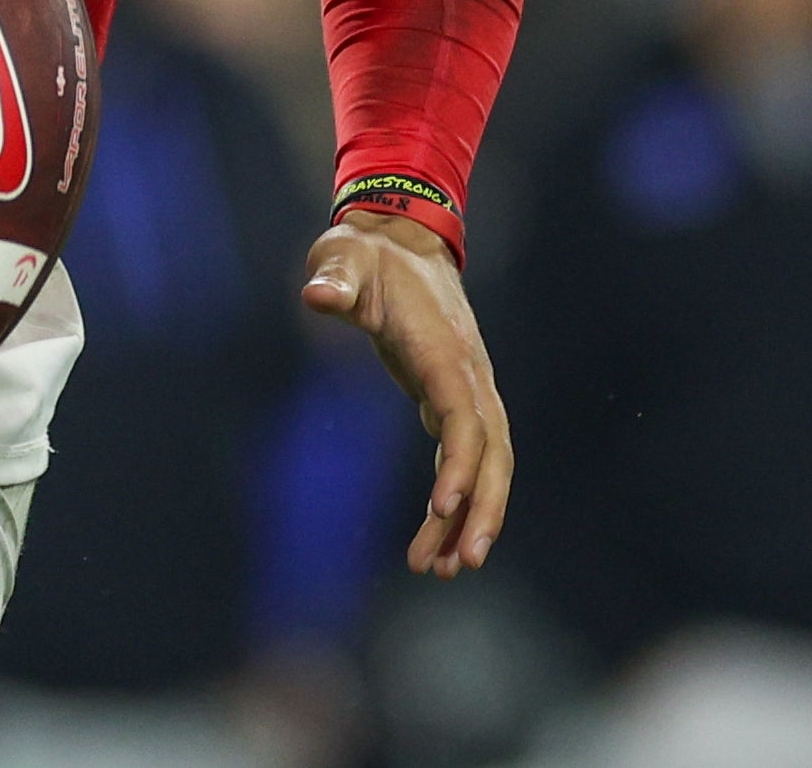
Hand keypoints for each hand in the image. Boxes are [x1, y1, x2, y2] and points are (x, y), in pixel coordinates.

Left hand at [303, 208, 511, 579]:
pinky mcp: (453, 401)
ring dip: (470, 518)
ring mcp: (468, 391)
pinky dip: (456, 502)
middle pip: (492, 452)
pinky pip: (465, 461)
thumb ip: (336, 278)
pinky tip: (436, 542)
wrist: (399, 241)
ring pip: (486, 465)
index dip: (460, 462)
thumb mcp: (343, 258)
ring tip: (441, 570)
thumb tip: (320, 294)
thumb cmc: (366, 256)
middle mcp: (468, 376)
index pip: (463, 415)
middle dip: (483, 508)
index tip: (443, 507)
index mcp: (444, 350)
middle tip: (462, 564)